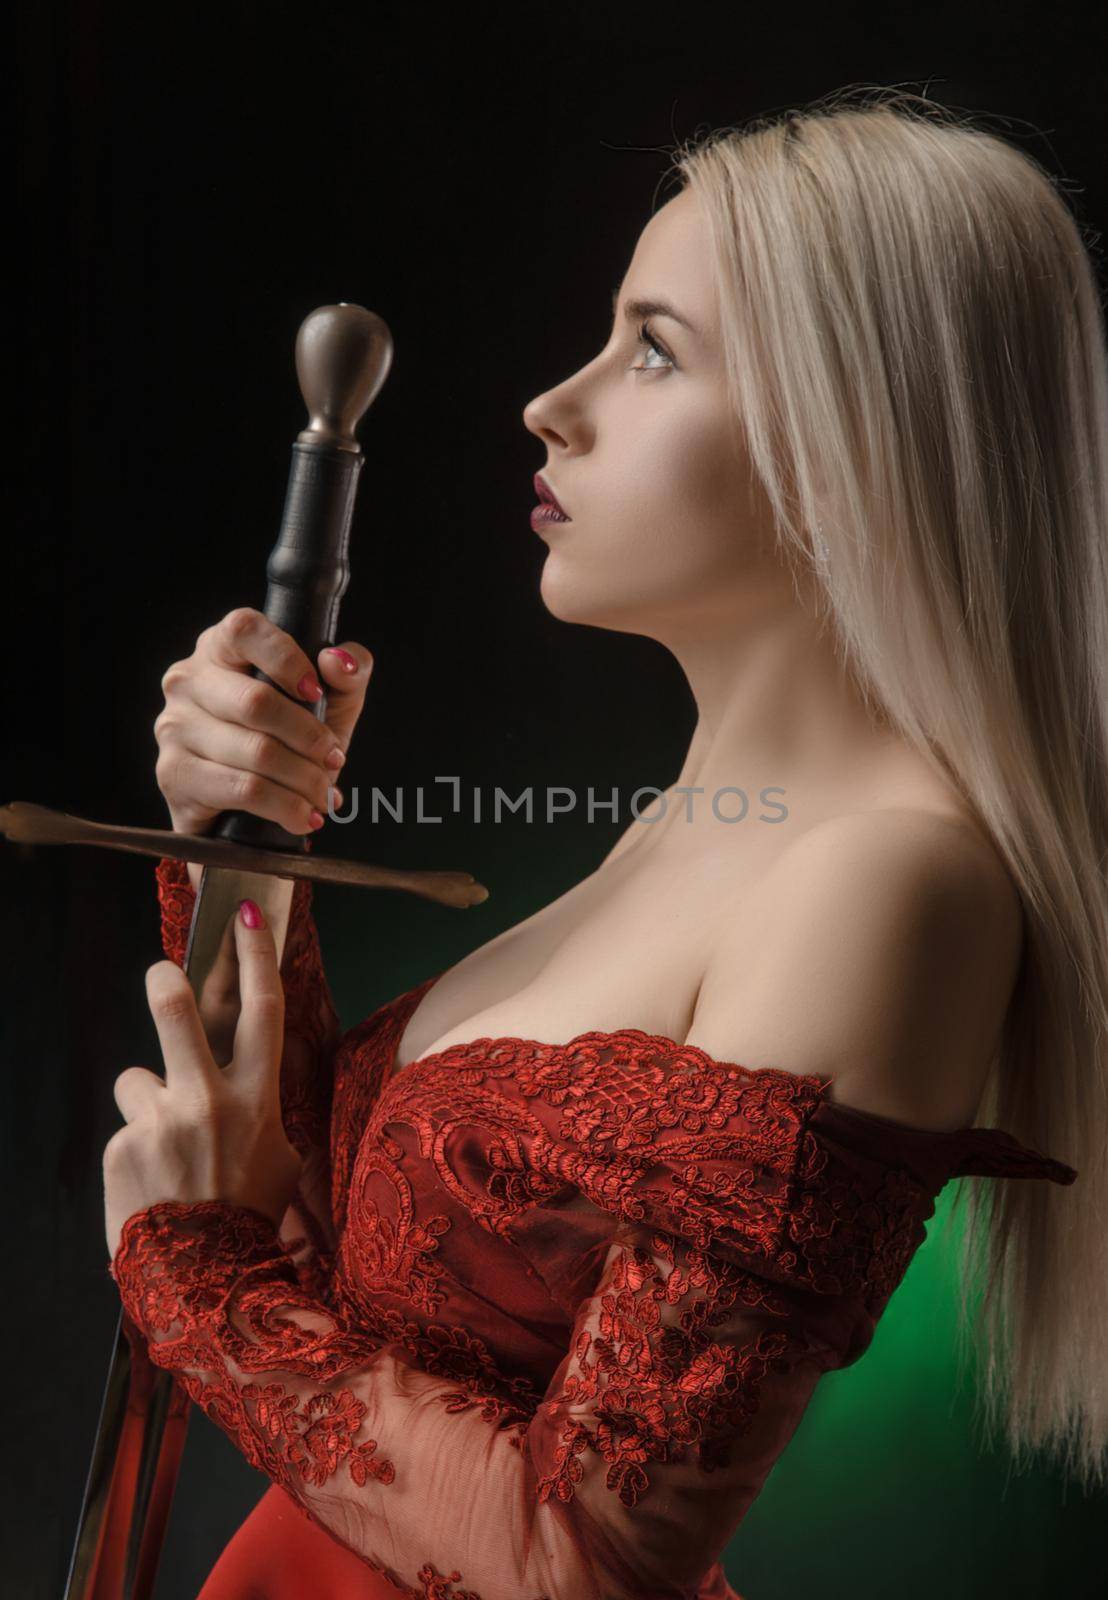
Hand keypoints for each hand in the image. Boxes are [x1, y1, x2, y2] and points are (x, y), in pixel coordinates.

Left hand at [103, 898, 302, 1262]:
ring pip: (139, 1080)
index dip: (256, 955)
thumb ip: (264, 1114)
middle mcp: (210, 1100)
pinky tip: (150, 1182)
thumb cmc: (250, 1217)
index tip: (248, 915)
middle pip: (179, 1014)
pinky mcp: (123, 1145)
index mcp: (257, 1098)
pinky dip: (134, 1149)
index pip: (262, 1009)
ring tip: (163, 1152)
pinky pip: (125, 1128)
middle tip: (161, 974)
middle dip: (166, 983)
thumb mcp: (281, 1159)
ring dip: (148, 1105)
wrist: (207, 1279)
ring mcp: (162, 1122)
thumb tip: (251, 1092)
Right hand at [154, 606, 373, 841]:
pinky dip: (285, 807)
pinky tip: (302, 816)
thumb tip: (337, 661)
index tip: (316, 693)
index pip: (244, 630)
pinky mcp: (174, 774)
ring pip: (255, 752)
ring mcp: (174, 727)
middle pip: (255, 702)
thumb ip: (350, 670)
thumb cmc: (290, 741)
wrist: (249, 811)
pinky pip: (242, 789)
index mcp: (221, 647)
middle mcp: (188, 680)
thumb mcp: (332, 701)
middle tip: (334, 759)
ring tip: (323, 795)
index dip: (286, 659)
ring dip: (303, 779)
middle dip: (309, 737)